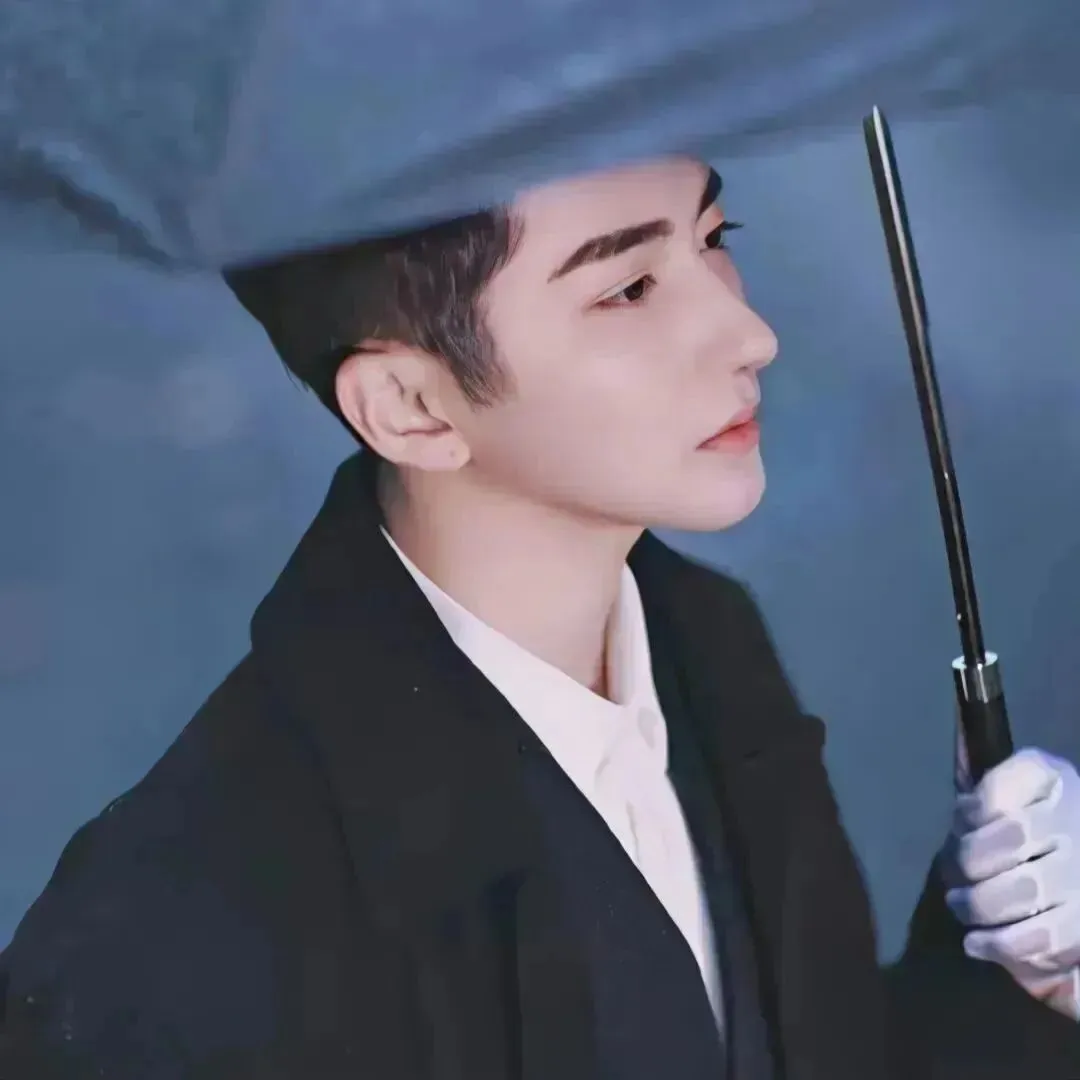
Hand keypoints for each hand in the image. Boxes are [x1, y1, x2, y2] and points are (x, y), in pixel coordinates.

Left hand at [943, 745, 1079, 1018]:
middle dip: (970, 863)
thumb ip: (980, 784)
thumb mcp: (1001, 791)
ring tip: (963, 907)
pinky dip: (1003, 944)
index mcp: (1046, 776)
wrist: (1071, 857)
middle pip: (1012, 840)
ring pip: (1025, 891)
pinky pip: (1044, 936)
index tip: (963, 824)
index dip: (971, 813)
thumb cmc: (1021, 821)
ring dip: (980, 905)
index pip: (1000, 788)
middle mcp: (1073, 815)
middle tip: (955, 877)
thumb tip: (961, 753)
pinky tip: (979, 942)